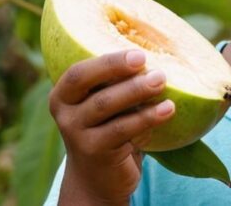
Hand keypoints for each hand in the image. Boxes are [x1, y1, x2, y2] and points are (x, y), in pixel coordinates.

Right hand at [48, 50, 175, 205]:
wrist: (98, 178)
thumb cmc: (108, 128)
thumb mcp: (106, 103)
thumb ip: (117, 82)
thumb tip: (159, 52)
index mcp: (64, 93)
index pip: (79, 72)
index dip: (109, 62)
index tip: (139, 54)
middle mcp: (65, 113)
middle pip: (90, 86)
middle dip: (122, 73)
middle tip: (154, 67)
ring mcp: (76, 134)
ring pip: (107, 107)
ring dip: (137, 93)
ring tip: (162, 83)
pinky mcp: (94, 152)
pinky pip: (122, 131)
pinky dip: (146, 118)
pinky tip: (167, 110)